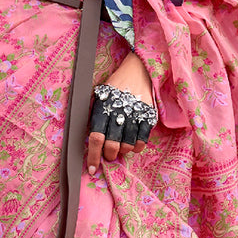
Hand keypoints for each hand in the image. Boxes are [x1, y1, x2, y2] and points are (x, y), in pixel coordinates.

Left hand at [87, 52, 154, 174]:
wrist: (138, 69)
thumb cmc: (115, 86)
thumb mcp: (99, 96)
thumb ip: (94, 116)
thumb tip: (89, 142)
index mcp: (103, 108)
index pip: (96, 138)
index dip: (93, 156)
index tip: (92, 169)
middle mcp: (119, 112)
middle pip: (112, 146)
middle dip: (109, 155)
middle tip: (109, 153)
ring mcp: (135, 115)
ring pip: (127, 146)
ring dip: (123, 150)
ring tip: (121, 144)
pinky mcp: (148, 117)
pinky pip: (141, 142)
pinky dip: (136, 147)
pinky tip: (133, 142)